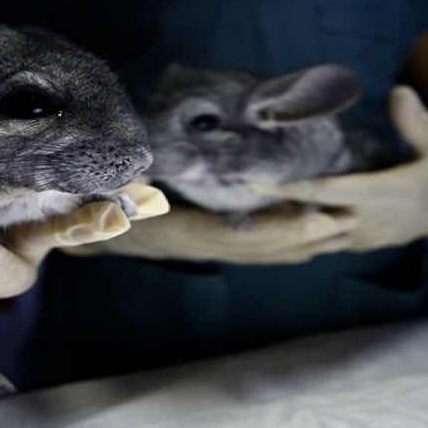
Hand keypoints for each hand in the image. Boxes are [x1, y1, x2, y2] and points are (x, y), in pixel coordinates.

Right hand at [62, 199, 356, 264]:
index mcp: (178, 232)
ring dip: (302, 242)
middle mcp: (196, 245)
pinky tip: (311, 241)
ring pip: (262, 251)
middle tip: (348, 220)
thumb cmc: (89, 209)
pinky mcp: (207, 242)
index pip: (238, 234)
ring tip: (344, 229)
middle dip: (305, 235)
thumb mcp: (103, 197)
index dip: (279, 228)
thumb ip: (125, 191)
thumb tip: (140, 176)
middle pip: (260, 247)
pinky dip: (283, 245)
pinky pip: (252, 249)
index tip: (315, 216)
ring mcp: (202, 247)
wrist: (80, 231)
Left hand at [249, 85, 427, 251]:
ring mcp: (359, 237)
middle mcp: (366, 221)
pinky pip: (319, 241)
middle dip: (268, 209)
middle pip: (307, 217)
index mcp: (384, 194)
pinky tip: (267, 221)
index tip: (252, 180)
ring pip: (309, 235)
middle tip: (229, 195)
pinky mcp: (355, 243)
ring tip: (236, 210)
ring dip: (278, 224)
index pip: (326, 192)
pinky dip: (295, 232)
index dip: (288, 188)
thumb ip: (417, 120)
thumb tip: (398, 91)